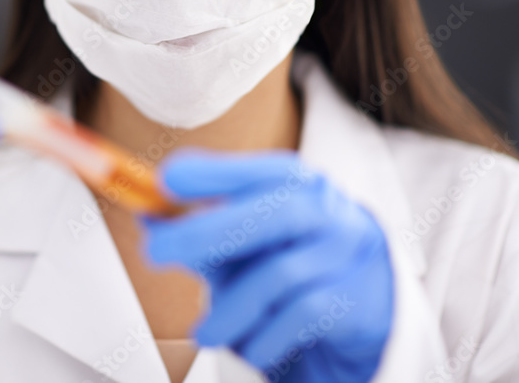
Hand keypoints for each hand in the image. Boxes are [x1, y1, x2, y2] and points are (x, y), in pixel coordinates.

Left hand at [138, 148, 393, 382]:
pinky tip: (248, 346)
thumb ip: (202, 229)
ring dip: (230, 308)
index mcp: (294, 181)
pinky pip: (299, 318)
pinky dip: (264, 337)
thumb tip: (148, 218)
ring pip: (278, 276)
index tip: (165, 180)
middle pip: (268, 214)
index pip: (254, 170)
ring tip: (205, 332)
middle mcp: (323, 208)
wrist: (370, 297)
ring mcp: (342, 252)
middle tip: (155, 252)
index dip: (210, 173)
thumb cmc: (294, 256)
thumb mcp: (249, 237)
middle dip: (205, 232)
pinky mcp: (353, 299)